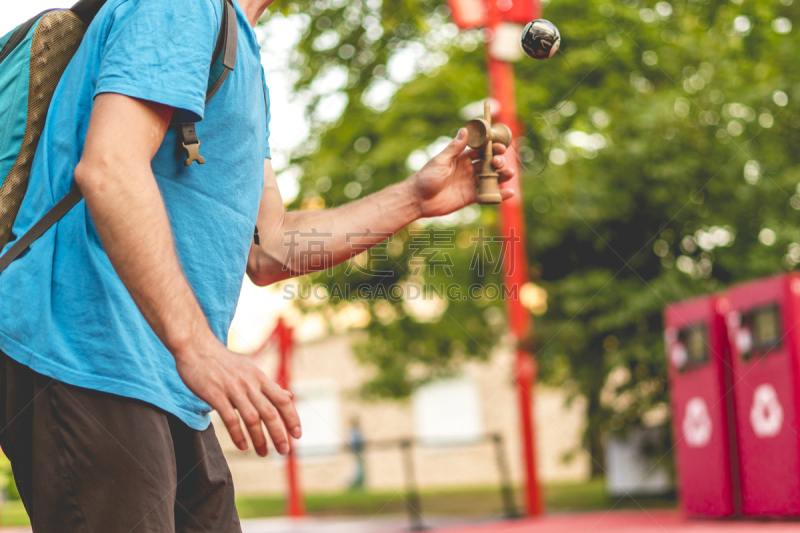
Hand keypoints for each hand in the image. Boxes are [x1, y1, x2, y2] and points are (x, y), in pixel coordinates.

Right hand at [175, 337, 300, 456]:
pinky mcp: (215, 395)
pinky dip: (238, 435)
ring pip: (252, 418)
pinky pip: (230, 419)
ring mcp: (233, 389)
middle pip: (270, 412)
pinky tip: (243, 446)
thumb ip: (269, 386)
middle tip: (284, 450)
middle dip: (279, 434)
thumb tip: (289, 397)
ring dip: (259, 439)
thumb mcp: (250, 369)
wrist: (196, 347)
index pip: (282, 400)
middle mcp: (250, 383)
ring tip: (263, 453)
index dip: (292, 418)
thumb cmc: (224, 361)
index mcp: (260, 377)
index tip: (297, 434)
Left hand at [408, 128, 515, 217]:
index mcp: (461, 158)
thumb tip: (465, 130)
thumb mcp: (440, 161)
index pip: (480, 150)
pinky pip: (486, 195)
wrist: (418, 200)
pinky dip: (498, 194)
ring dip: (501, 175)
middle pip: (488, 163)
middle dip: (497, 161)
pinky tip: (509, 193)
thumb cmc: (425, 177)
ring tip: (510, 173)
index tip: (499, 144)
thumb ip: (454, 148)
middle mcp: (468, 170)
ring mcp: (470, 184)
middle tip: (498, 162)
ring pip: (490, 178)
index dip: (491, 147)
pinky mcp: (470, 198)